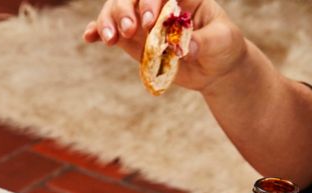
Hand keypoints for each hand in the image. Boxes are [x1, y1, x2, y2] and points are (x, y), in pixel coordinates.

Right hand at [82, 0, 248, 92]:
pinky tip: (89, 37)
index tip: (150, 22)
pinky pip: (111, 32)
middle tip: (128, 32)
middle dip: (124, 11)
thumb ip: (205, 41)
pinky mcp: (134, 41)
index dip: (149, 0)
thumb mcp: (222, 41)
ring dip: (109, 22)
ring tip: (111, 40)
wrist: (215, 67)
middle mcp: (158, 4)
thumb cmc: (223, 46)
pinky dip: (97, 32)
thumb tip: (186, 48)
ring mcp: (143, 22)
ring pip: (117, 11)